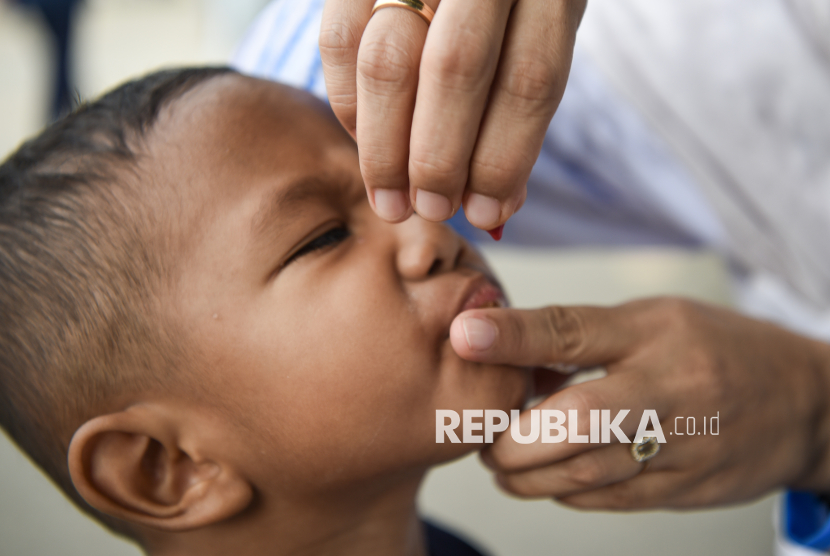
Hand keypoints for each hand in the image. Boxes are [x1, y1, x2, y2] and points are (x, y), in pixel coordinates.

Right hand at [319, 0, 585, 229]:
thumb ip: (516, 107)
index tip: (485, 215)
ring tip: (391, 200)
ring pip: (388, 60)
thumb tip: (494, 210)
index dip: (504, 161)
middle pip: (455, 70)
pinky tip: (365, 141)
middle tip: (430, 210)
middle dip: (438, 159)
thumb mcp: (541, 32)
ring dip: (384, 148)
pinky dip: (347, 103)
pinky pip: (338, 37)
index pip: (530, 81)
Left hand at [449, 298, 829, 508]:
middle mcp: (670, 392)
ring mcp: (679, 450)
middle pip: (573, 421)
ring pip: (582, 474)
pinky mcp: (681, 492)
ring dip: (525, 473)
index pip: (575, 332)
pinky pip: (604, 499)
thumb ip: (582, 332)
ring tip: (500, 460)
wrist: (802, 405)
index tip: (464, 336)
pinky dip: (562, 492)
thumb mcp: (654, 319)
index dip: (514, 335)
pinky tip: (545, 478)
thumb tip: (505, 344)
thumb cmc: (715, 348)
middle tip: (479, 432)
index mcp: (658, 336)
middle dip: (511, 435)